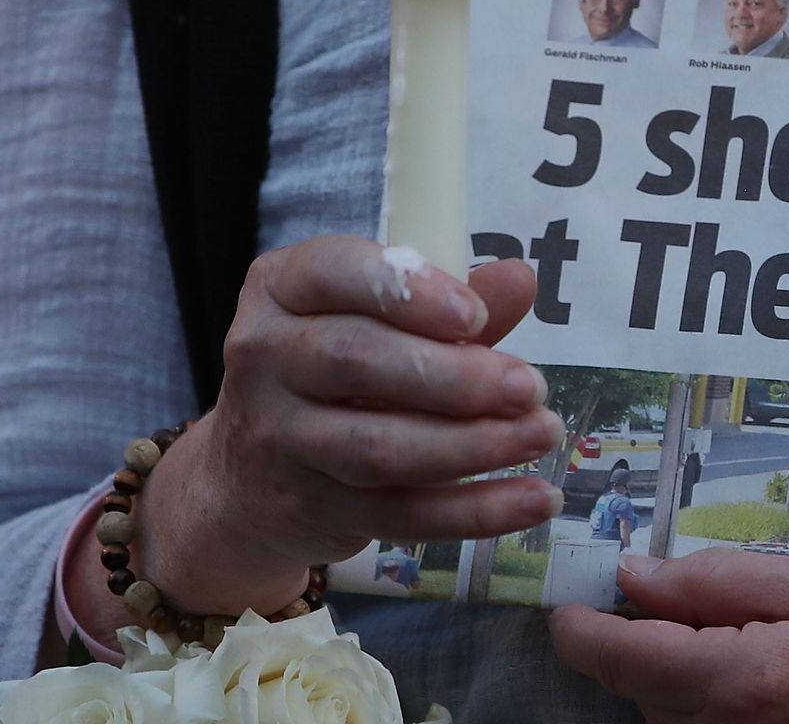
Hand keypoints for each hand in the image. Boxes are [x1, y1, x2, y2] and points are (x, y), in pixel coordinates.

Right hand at [127, 235, 563, 615]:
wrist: (247, 481)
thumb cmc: (332, 375)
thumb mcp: (378, 322)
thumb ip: (447, 304)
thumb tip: (520, 279)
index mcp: (281, 289)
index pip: (334, 273)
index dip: (408, 292)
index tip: (475, 315)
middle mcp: (266, 358)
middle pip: (359, 361)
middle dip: (456, 376)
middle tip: (530, 386)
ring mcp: (281, 440)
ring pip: (379, 446)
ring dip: (473, 444)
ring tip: (541, 434)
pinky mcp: (315, 508)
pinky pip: (402, 514)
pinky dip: (476, 510)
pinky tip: (535, 500)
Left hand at [550, 548, 788, 721]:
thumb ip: (714, 579)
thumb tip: (634, 574)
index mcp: (741, 678)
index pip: (621, 657)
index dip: (578, 630)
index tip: (564, 607)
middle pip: (636, 687)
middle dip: (641, 641)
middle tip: (688, 602)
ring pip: (661, 714)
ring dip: (674, 675)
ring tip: (747, 642)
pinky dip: (701, 704)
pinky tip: (752, 678)